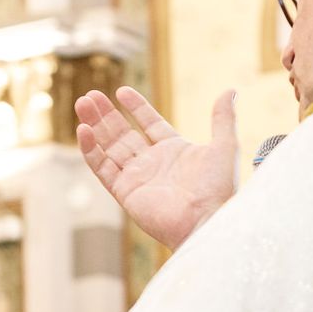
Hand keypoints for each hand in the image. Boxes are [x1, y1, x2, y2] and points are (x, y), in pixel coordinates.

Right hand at [75, 86, 238, 249]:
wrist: (206, 221)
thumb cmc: (218, 190)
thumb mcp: (225, 146)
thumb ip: (222, 118)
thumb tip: (230, 91)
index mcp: (174, 151)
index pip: (149, 124)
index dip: (136, 107)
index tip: (121, 91)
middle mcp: (152, 163)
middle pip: (123, 134)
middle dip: (106, 115)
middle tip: (90, 96)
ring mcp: (137, 178)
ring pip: (109, 147)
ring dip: (94, 126)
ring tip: (82, 103)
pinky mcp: (125, 192)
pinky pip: (103, 168)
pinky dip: (91, 150)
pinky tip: (83, 130)